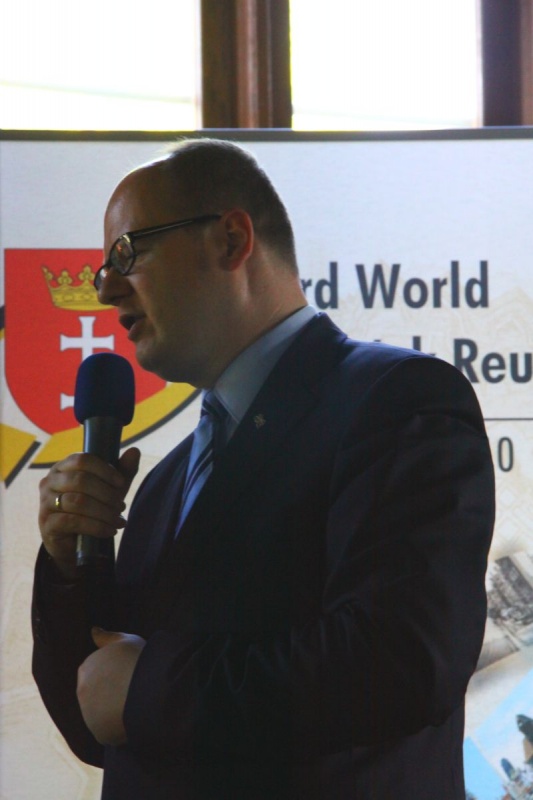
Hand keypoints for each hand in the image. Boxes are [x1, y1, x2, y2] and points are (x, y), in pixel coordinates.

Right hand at [38, 447, 139, 578]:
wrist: (73, 542)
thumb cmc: (91, 509)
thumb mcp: (110, 489)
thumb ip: (122, 471)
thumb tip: (135, 451)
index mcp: (63, 467)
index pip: (82, 460)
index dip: (105, 470)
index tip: (121, 483)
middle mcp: (50, 481)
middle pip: (80, 480)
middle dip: (106, 494)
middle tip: (121, 506)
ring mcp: (45, 502)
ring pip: (77, 501)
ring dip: (104, 512)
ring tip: (118, 520)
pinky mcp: (47, 524)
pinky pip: (73, 521)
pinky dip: (96, 526)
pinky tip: (109, 530)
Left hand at [77, 627, 145, 745]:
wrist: (149, 687)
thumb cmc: (139, 660)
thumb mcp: (125, 641)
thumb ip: (106, 637)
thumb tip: (92, 630)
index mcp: (86, 668)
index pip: (97, 673)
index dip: (115, 674)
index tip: (130, 674)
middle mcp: (82, 692)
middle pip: (98, 694)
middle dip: (112, 692)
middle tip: (134, 689)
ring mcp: (89, 714)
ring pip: (103, 713)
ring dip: (115, 710)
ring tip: (136, 703)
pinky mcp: (99, 733)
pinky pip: (110, 731)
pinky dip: (120, 727)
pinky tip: (135, 717)